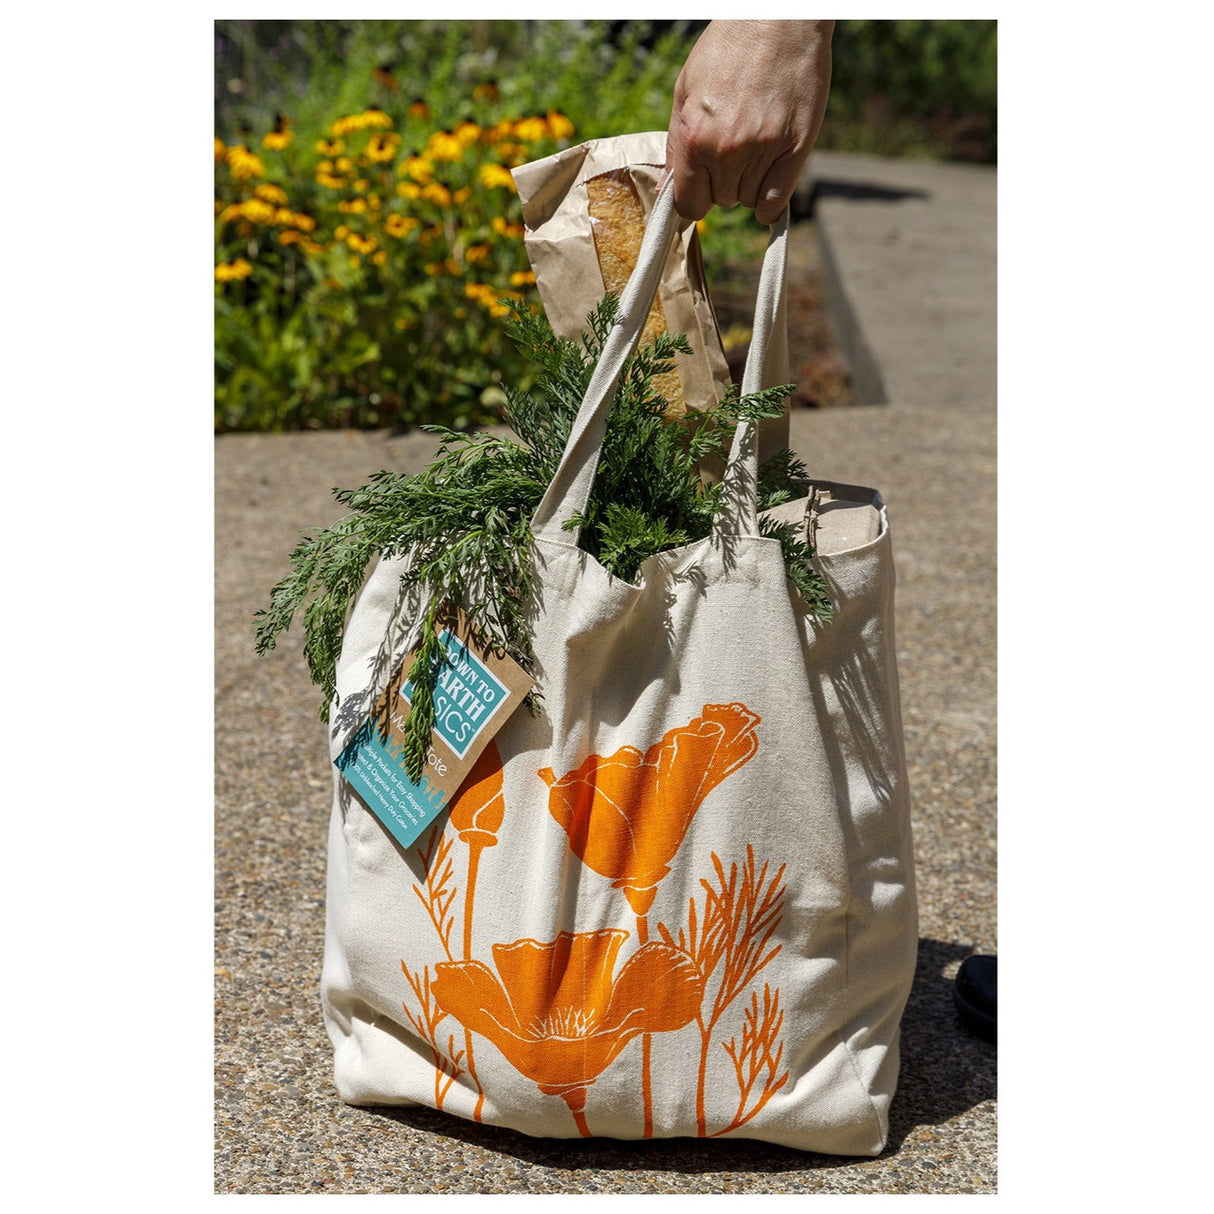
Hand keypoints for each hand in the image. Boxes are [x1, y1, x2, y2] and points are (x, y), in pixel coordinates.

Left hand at [665, 20, 833, 224]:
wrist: (777, 18)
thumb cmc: (727, 49)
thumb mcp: (685, 91)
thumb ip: (676, 145)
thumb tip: (667, 192)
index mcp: (694, 138)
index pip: (688, 205)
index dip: (694, 199)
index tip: (701, 188)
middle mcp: (726, 150)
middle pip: (721, 202)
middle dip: (723, 183)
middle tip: (732, 148)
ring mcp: (762, 150)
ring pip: (749, 201)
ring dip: (749, 183)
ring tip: (753, 146)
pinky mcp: (796, 148)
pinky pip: (776, 200)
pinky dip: (772, 200)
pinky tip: (770, 178)